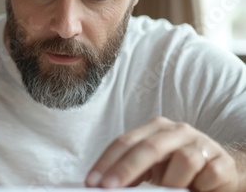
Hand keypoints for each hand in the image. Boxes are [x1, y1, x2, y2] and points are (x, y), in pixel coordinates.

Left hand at [85, 117, 239, 191]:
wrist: (218, 174)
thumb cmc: (176, 170)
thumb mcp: (150, 168)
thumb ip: (131, 172)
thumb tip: (105, 185)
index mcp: (154, 129)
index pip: (124, 142)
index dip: (106, 162)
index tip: (92, 182)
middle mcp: (177, 131)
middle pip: (149, 147)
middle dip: (126, 169)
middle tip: (109, 188)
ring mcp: (202, 143)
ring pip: (184, 159)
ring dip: (171, 181)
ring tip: (167, 191)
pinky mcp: (222, 161)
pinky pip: (209, 173)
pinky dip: (199, 186)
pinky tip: (195, 190)